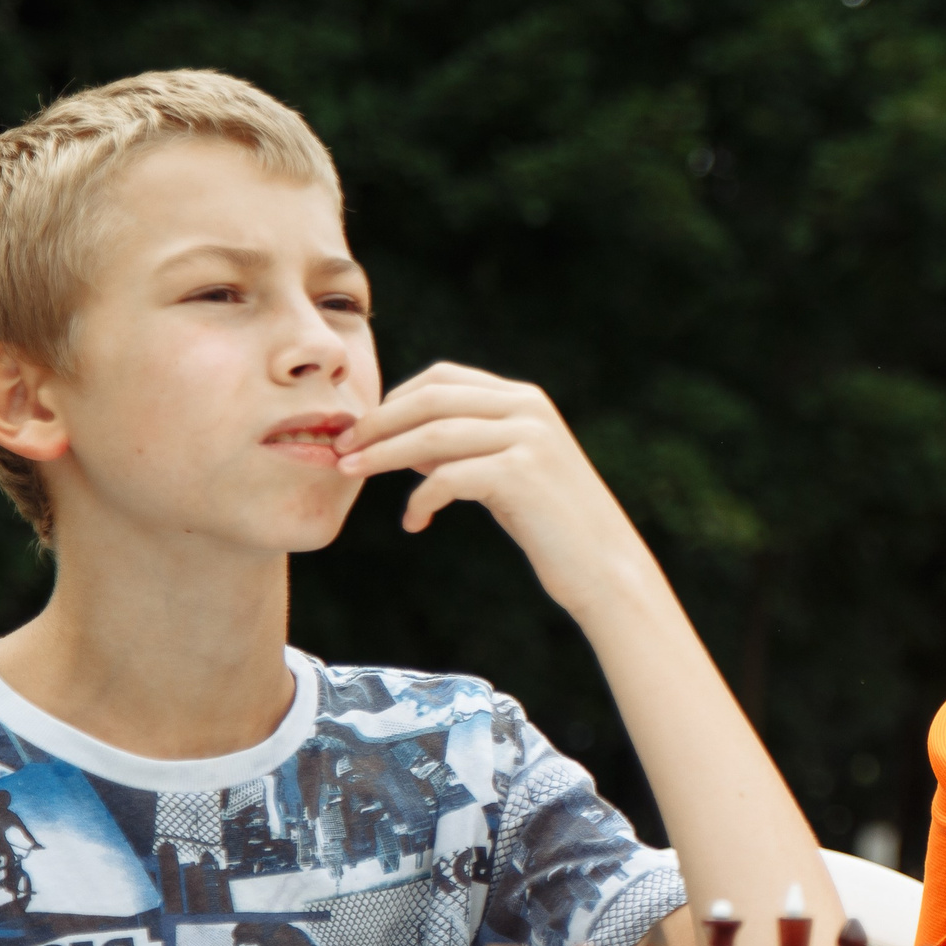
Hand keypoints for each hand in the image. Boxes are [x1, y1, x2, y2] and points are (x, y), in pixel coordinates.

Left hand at [334, 363, 649, 615]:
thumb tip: (397, 437)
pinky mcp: (522, 475)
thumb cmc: (551, 525)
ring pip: (432, 435)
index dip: (393, 398)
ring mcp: (528, 439)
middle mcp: (528, 408)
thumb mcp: (506, 473)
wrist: (605, 567)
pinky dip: (420, 498)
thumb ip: (462, 446)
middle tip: (341, 448)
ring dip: (382, 454)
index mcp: (524, 399)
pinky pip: (448, 478)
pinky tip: (414, 522)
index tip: (360, 428)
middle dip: (377, 422)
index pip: (442, 378)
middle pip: (430, 398)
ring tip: (351, 472)